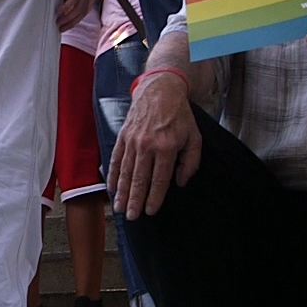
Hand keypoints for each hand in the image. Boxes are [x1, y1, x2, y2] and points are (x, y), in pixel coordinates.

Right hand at [55, 0, 94, 31]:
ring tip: (59, 22)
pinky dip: (67, 6)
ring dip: (68, 17)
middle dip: (71, 23)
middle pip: (82, 13)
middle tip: (60, 29)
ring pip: (79, 8)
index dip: (74, 22)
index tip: (65, 28)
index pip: (83, 13)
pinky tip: (60, 11)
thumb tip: (59, 10)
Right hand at [106, 70, 200, 219]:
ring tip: (119, 208)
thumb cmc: (179, 115)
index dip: (155, 198)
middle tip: (132, 216)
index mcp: (167, 147)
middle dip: (135, 200)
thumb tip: (180, 182)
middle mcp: (147, 145)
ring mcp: (133, 140)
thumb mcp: (194, 137)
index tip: (151, 211)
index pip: (159, 179)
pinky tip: (112, 188)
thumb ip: (191, 162)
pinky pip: (116, 159)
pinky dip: (113, 175)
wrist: (160, 90)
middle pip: (139, 179)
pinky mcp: (123, 136)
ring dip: (122, 192)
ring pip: (126, 172)